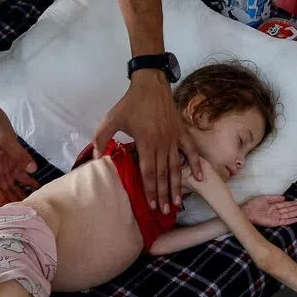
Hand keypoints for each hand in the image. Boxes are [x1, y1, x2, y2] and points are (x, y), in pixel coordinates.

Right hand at [0, 108, 37, 203]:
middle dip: (14, 199)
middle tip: (27, 210)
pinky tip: (36, 184)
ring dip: (21, 191)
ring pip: (13, 183)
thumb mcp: (5, 140)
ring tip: (33, 201)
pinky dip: (27, 179)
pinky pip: (19, 172)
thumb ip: (19, 155)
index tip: (11, 210)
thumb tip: (33, 169)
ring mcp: (4, 165)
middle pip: (5, 189)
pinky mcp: (11, 159)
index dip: (1, 200)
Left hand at [93, 70, 201, 213]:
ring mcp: (174, 139)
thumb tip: (96, 157)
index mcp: (145, 142)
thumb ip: (101, 137)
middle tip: (165, 212)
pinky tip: (200, 178)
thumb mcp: (111, 118)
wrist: (151, 84)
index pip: (148, 172)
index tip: (152, 205)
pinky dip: (196, 164)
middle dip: (164, 194)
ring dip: (178, 186)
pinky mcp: (181, 132)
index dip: (150, 190)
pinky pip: (191, 151)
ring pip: (176, 167)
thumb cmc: (130, 103)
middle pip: (163, 174)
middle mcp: (161, 143)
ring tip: (178, 203)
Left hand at [242, 195, 296, 226]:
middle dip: (296, 208)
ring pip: (288, 215)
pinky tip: (296, 219)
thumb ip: (274, 198)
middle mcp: (275, 212)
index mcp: (273, 206)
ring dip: (295, 213)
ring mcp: (275, 217)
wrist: (247, 212)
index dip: (291, 204)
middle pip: (288, 210)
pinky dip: (290, 220)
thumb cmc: (253, 205)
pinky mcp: (274, 222)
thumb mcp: (265, 198)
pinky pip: (284, 221)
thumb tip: (283, 197)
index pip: (284, 205)